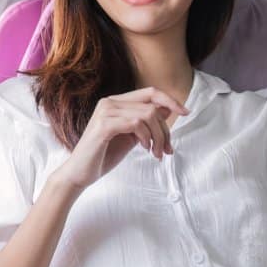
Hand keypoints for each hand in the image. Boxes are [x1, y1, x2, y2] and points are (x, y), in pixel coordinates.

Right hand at [53, 87, 188, 189]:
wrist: (80, 174)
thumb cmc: (103, 155)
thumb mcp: (131, 137)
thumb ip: (146, 123)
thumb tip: (168, 110)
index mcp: (116, 102)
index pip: (150, 92)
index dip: (170, 100)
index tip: (186, 112)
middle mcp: (110, 102)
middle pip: (152, 105)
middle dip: (165, 129)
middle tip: (166, 150)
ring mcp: (105, 111)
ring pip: (147, 114)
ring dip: (157, 136)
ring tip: (155, 153)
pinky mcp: (103, 125)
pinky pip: (136, 124)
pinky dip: (145, 137)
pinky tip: (144, 149)